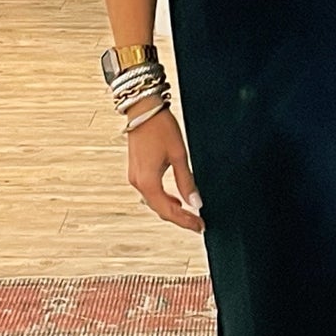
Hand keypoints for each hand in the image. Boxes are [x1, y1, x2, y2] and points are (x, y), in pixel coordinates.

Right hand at [127, 105, 204, 233]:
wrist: (143, 108)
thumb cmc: (160, 127)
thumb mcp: (178, 155)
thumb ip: (187, 181)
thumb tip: (196, 203)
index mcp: (148, 181)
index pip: (169, 210)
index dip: (185, 221)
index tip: (200, 226)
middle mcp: (138, 182)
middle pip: (160, 209)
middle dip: (180, 218)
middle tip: (199, 224)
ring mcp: (135, 177)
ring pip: (155, 202)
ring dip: (172, 210)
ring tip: (191, 215)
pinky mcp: (136, 171)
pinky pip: (151, 193)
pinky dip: (164, 200)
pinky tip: (177, 200)